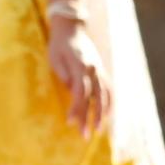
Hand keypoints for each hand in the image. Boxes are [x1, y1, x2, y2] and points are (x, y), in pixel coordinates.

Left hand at [47, 14, 109, 136]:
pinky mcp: (102, 71)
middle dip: (91, 118)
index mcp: (80, 67)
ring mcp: (100, 71)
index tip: (70, 123)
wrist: (71, 29)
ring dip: (102, 114)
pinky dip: (110, 103)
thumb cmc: (58, 45)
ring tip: (98, 130)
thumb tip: (73, 92)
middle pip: (95, 99)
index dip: (76, 109)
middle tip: (86, 136)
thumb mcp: (55, 58)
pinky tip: (108, 115)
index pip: (80, 93)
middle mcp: (93, 70)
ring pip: (105, 96)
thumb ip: (64, 75)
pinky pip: (109, 90)